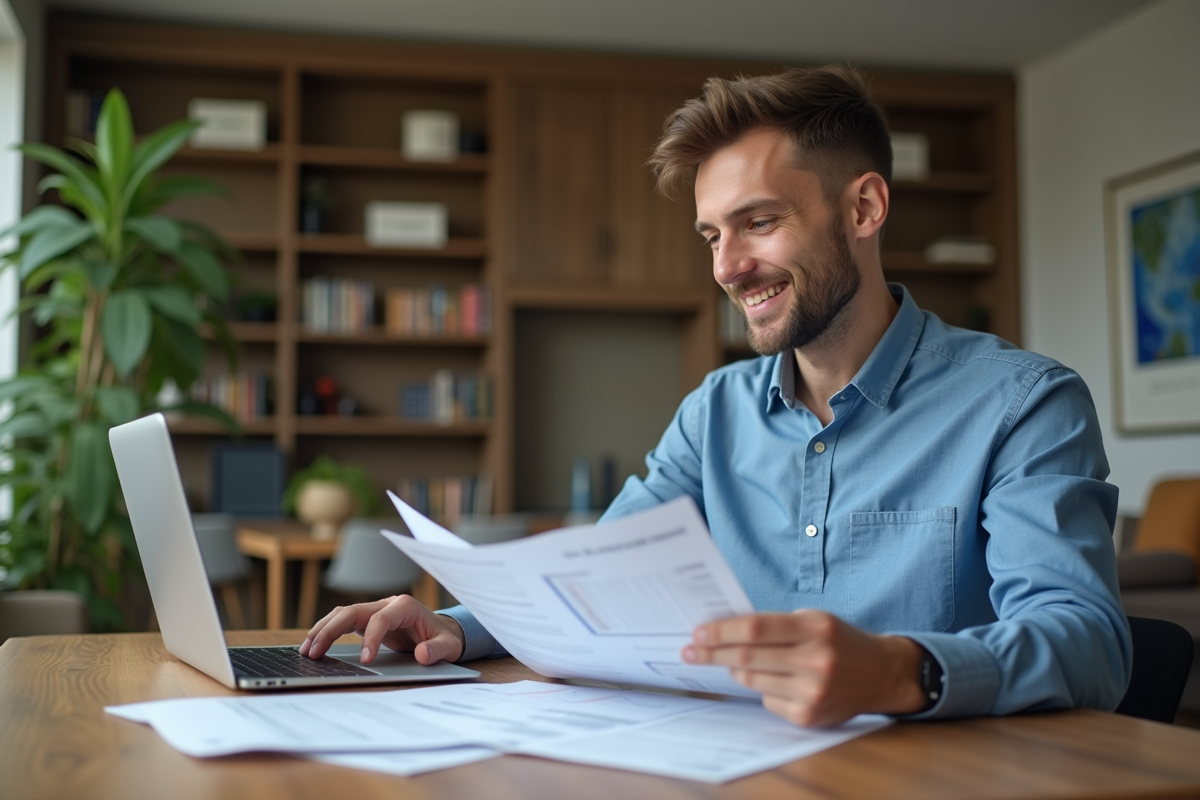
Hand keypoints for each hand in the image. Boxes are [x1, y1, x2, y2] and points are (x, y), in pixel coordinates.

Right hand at [299, 595, 465, 665]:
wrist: (442, 632)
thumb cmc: (444, 638)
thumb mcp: (448, 646)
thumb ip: (436, 650)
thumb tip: (421, 655)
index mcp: (405, 606)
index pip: (381, 619)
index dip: (371, 638)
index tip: (365, 660)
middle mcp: (386, 604)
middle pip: (353, 611)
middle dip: (332, 630)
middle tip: (315, 652)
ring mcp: (375, 610)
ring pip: (343, 613)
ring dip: (323, 629)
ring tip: (306, 649)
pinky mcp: (368, 620)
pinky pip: (343, 622)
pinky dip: (328, 631)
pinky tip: (314, 645)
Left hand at [682, 610, 926, 725]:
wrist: (881, 674)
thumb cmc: (839, 640)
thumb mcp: (813, 620)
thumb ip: (775, 624)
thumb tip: (724, 631)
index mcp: (815, 628)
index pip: (755, 628)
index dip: (721, 631)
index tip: (698, 632)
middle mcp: (815, 661)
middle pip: (747, 657)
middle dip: (712, 653)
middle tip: (690, 651)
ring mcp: (813, 692)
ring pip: (752, 681)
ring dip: (734, 670)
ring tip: (731, 662)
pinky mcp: (809, 716)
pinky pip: (766, 701)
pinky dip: (761, 688)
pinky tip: (774, 680)